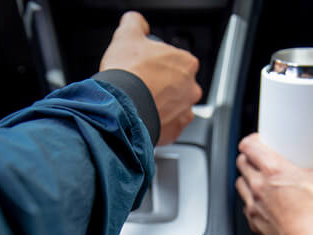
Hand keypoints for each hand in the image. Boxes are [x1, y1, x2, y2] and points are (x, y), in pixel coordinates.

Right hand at [100, 11, 201, 145]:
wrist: (121, 108)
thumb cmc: (127, 74)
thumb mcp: (127, 36)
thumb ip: (136, 24)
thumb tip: (137, 23)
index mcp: (186, 63)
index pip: (177, 61)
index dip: (160, 64)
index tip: (148, 68)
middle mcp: (191, 89)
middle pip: (178, 85)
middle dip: (163, 87)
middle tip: (144, 87)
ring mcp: (185, 112)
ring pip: (175, 107)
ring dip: (162, 106)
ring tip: (144, 104)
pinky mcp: (175, 132)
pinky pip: (169, 126)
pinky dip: (159, 124)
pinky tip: (146, 118)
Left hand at [235, 133, 312, 234]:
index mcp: (272, 171)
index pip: (248, 146)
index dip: (251, 140)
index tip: (260, 140)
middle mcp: (258, 186)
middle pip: (242, 163)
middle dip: (249, 157)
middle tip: (263, 158)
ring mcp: (253, 205)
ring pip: (240, 183)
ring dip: (247, 178)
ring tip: (260, 178)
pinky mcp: (253, 221)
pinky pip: (245, 205)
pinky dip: (250, 199)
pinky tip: (262, 201)